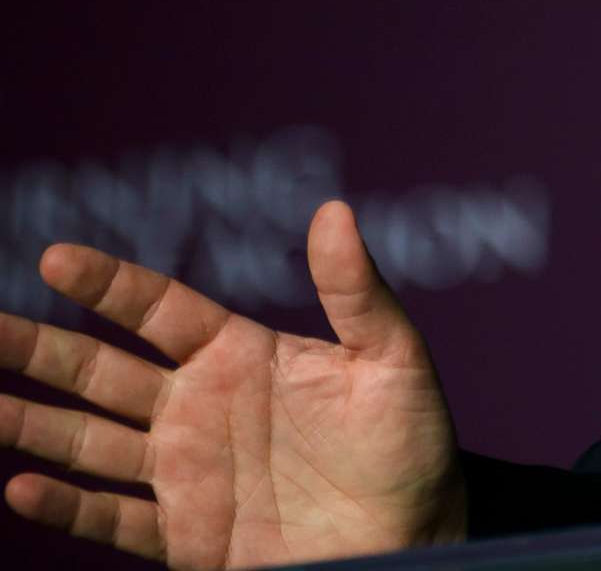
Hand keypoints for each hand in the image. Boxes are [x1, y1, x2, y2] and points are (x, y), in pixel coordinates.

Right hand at [0, 201, 465, 567]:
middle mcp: (201, 406)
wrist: (415, 538)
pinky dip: (65, 506)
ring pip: (87, 439)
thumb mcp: (393, 360)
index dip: (109, 285)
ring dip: (29, 421)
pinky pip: (112, 517)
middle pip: (100, 370)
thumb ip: (357, 292)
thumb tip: (335, 210)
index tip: (55, 257)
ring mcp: (185, 471)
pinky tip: (19, 489)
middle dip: (37, 347)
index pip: (159, 309)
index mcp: (242, 355)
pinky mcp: (185, 534)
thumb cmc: (412, 444)